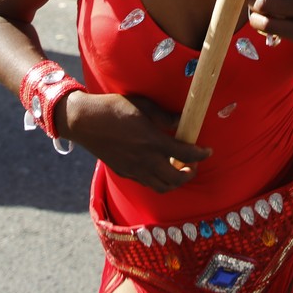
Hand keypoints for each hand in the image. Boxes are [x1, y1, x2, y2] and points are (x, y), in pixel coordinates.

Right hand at [62, 91, 211, 192]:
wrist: (84, 122)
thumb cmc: (113, 108)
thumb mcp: (142, 105)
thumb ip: (164, 115)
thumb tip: (180, 121)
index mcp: (152, 141)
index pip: (185, 155)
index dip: (201, 155)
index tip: (208, 151)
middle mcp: (145, 160)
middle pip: (176, 179)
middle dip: (190, 173)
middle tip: (193, 164)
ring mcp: (133, 169)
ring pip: (162, 187)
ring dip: (175, 181)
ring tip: (178, 169)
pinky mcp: (124, 172)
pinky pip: (147, 183)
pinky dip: (159, 180)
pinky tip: (159, 167)